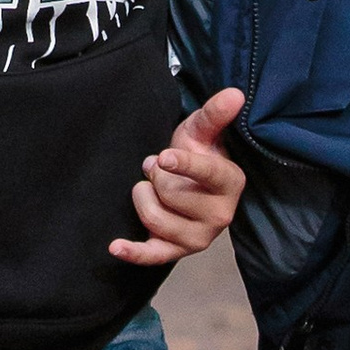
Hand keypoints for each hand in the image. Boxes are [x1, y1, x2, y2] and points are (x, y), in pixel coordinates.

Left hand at [111, 87, 246, 268]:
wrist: (190, 183)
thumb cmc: (197, 153)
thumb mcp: (202, 130)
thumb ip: (215, 113)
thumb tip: (234, 94)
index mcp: (231, 182)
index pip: (208, 173)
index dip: (184, 165)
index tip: (164, 157)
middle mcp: (221, 215)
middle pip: (171, 194)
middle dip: (156, 175)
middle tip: (158, 166)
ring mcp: (199, 237)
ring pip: (156, 219)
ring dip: (143, 197)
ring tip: (150, 187)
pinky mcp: (177, 251)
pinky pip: (153, 256)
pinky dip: (133, 252)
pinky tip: (115, 246)